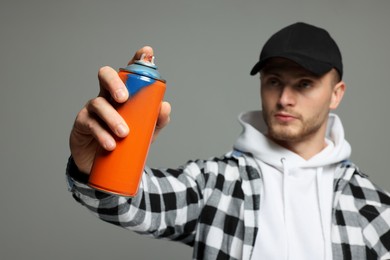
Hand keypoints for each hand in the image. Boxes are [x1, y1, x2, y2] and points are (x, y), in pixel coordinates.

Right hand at [69, 46, 170, 173]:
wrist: (104, 164)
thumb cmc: (125, 142)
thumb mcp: (146, 132)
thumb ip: (157, 120)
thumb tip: (165, 106)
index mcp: (124, 93)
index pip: (129, 73)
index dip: (137, 59)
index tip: (147, 52)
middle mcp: (107, 96)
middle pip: (105, 75)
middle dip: (114, 82)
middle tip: (124, 98)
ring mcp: (93, 108)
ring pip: (98, 103)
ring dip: (112, 117)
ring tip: (123, 133)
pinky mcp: (82, 124)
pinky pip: (90, 124)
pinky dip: (101, 134)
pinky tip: (110, 144)